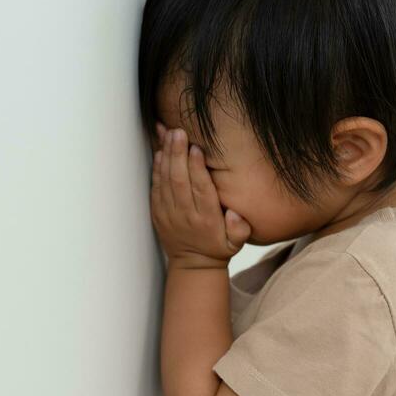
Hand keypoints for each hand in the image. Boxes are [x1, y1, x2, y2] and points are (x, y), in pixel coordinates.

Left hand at [150, 121, 251, 268]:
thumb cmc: (218, 247)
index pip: (201, 189)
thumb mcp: (236, 243)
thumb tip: (236, 215)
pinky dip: (156, 168)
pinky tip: (160, 150)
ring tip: (167, 133)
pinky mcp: (157, 212)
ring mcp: (168, 213)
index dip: (197, 168)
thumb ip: (240, 229)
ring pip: (165, 180)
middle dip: (177, 153)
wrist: (192, 265)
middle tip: (178, 131)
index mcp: (206, 219)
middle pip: (179, 180)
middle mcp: (185, 215)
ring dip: (166, 155)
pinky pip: (155, 186)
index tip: (196, 148)